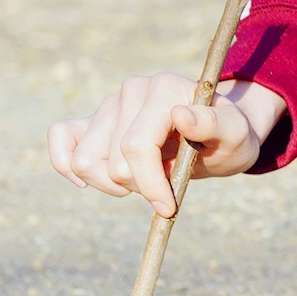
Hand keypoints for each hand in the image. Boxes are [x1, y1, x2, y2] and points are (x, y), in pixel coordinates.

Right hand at [48, 77, 285, 218]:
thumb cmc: (230, 136)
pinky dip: (69, 167)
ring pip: (84, 162)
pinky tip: (93, 181)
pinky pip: (60, 139)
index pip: (137, 147)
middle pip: (112, 162)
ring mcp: (108, 104)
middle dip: (139, 186)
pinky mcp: (91, 120)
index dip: (150, 184)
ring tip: (144, 179)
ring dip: (112, 184)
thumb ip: (215, 123)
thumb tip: (180, 115)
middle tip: (166, 186)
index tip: (168, 207)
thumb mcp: (237, 134)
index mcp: (165, 88)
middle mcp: (132, 90)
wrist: (220, 134)